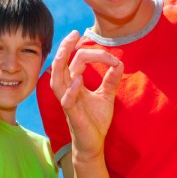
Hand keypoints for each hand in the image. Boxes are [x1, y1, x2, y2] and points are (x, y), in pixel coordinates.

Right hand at [49, 31, 121, 159]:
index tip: (113, 59)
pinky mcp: (72, 115)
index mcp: (74, 84)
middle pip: (60, 65)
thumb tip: (119, 62)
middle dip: (65, 47)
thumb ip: (111, 80)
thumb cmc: (95, 121)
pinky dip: (71, 90)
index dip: (96, 55)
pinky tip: (78, 80)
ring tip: (66, 49)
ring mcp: (67, 102)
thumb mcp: (106, 96)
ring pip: (56, 80)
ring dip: (60, 64)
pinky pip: (66, 101)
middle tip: (74, 33)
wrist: (93, 144)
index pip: (77, 60)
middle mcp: (67, 90)